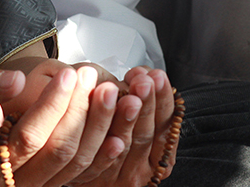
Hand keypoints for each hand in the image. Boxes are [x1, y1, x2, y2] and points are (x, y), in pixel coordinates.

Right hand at [0, 65, 121, 186]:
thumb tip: (15, 80)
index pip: (27, 137)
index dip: (52, 105)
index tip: (70, 74)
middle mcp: (8, 186)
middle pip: (58, 152)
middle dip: (81, 112)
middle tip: (94, 78)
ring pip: (74, 165)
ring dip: (98, 129)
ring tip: (110, 93)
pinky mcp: (47, 185)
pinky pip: (79, 174)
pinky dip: (101, 155)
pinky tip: (118, 134)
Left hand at [67, 67, 178, 185]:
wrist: (83, 173)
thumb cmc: (114, 144)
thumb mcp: (136, 124)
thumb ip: (138, 102)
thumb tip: (142, 73)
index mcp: (159, 153)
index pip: (166, 123)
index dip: (163, 99)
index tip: (156, 76)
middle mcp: (144, 167)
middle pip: (148, 133)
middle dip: (147, 104)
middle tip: (143, 82)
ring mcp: (124, 176)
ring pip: (128, 144)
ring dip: (127, 118)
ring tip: (126, 95)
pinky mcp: (102, 180)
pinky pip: (105, 162)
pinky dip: (109, 146)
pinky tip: (111, 133)